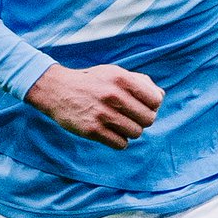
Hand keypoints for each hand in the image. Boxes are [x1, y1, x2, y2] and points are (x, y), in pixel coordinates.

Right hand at [27, 64, 162, 149]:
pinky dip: (119, 141)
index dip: (152, 105)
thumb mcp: (114, 73)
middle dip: (142, 120)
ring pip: (136, 133)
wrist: (57, 90)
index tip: (143, 106)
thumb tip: (160, 96)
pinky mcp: (92, 130)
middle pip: (148, 119)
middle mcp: (113, 95)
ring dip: (131, 131)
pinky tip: (111, 132)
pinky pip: (120, 144)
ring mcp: (102, 114)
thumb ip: (140, 82)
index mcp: (121, 78)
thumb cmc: (92, 82)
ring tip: (120, 124)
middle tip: (131, 117)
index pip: (155, 100)